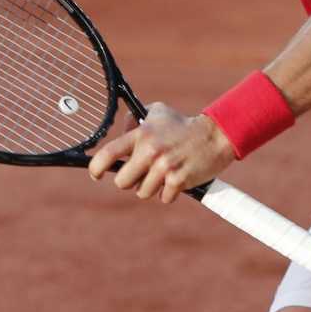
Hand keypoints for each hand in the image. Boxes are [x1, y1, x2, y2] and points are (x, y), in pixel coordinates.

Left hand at [87, 103, 236, 203]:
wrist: (215, 135)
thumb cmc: (183, 125)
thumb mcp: (157, 113)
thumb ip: (135, 120)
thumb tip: (120, 134)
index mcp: (142, 135)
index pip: (108, 154)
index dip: (96, 168)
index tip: (96, 175)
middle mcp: (150, 151)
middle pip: (122, 182)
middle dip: (130, 181)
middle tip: (143, 174)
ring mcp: (164, 167)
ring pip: (143, 192)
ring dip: (153, 187)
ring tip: (165, 173)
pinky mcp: (178, 180)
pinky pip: (164, 198)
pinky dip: (170, 193)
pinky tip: (178, 178)